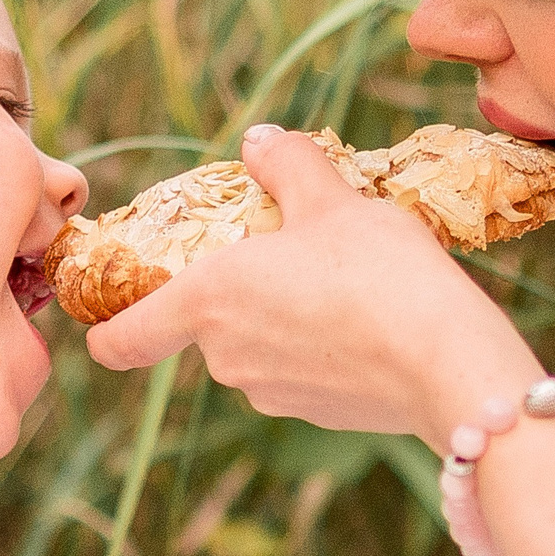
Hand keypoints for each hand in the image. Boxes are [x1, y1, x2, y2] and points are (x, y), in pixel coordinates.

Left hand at [84, 126, 544, 442]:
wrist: (448, 363)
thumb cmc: (379, 273)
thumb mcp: (331, 199)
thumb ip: (287, 165)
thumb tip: (259, 139)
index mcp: (207, 301)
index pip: (119, 341)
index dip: (106, 330)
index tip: (106, 317)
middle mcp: (225, 357)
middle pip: (205, 326)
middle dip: (237, 292)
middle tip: (289, 250)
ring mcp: (269, 394)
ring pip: (256, 347)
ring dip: (281, 317)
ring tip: (342, 280)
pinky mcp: (317, 415)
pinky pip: (300, 371)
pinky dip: (320, 347)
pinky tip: (370, 319)